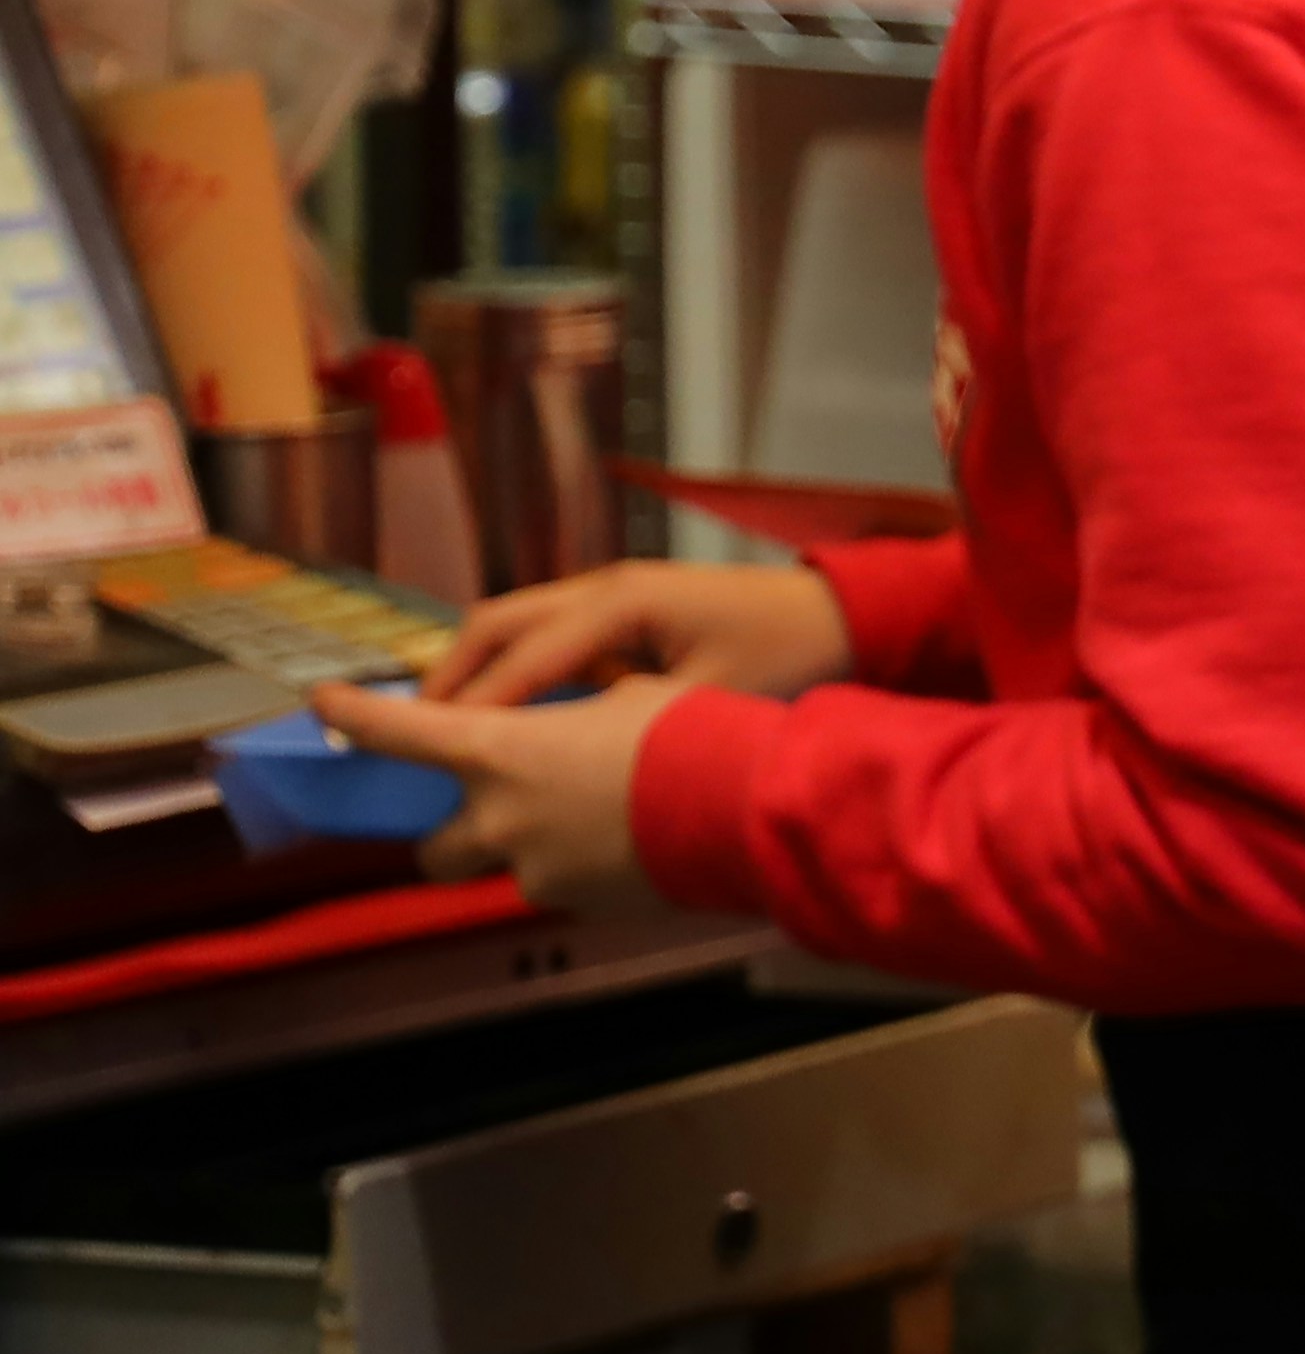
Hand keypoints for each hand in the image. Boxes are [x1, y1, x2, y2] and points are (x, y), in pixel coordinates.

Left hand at [316, 675, 692, 919]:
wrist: (742, 805)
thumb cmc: (687, 734)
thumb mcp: (624, 699)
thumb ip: (571, 720)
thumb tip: (569, 732)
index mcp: (500, 751)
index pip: (398, 732)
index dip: (353, 716)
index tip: (323, 704)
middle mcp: (497, 817)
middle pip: (431, 848)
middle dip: (450, 835)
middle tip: (489, 815)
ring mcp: (532, 869)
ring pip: (506, 867)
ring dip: (531, 849)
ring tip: (598, 826)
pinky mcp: (574, 905)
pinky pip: (560, 885)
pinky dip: (582, 867)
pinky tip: (633, 845)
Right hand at [422, 559, 849, 713]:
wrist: (842, 615)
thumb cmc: (789, 655)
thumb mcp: (713, 697)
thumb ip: (637, 723)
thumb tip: (568, 766)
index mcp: (624, 602)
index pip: (525, 655)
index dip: (478, 703)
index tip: (435, 746)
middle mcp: (607, 587)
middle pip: (498, 624)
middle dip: (453, 676)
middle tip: (413, 734)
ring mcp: (613, 593)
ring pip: (516, 625)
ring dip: (479, 671)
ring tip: (446, 731)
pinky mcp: (624, 611)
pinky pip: (550, 637)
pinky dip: (519, 670)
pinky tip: (513, 720)